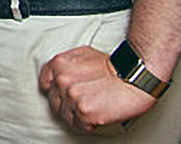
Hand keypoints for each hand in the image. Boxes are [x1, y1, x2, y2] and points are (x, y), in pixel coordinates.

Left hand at [38, 46, 157, 131]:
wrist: (136, 77)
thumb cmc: (115, 66)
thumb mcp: (84, 54)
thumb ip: (67, 65)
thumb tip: (57, 77)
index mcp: (59, 64)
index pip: (44, 85)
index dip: (56, 92)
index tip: (64, 96)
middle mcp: (62, 79)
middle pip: (55, 104)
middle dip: (68, 106)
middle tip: (84, 103)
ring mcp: (72, 96)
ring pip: (66, 117)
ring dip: (78, 117)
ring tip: (93, 109)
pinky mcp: (83, 111)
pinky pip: (79, 127)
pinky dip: (88, 126)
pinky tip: (98, 116)